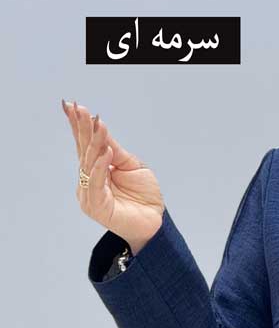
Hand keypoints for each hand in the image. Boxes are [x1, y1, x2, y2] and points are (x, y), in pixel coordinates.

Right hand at [62, 99, 164, 253]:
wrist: (156, 221)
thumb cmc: (144, 195)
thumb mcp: (131, 165)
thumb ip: (114, 150)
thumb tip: (99, 127)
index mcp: (96, 169)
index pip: (85, 145)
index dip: (79, 126)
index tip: (73, 106)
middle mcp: (89, 180)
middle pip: (84, 150)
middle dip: (82, 128)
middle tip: (79, 108)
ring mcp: (90, 193)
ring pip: (89, 163)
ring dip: (94, 143)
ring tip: (99, 125)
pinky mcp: (95, 206)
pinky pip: (95, 183)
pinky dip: (100, 167)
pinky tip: (105, 152)